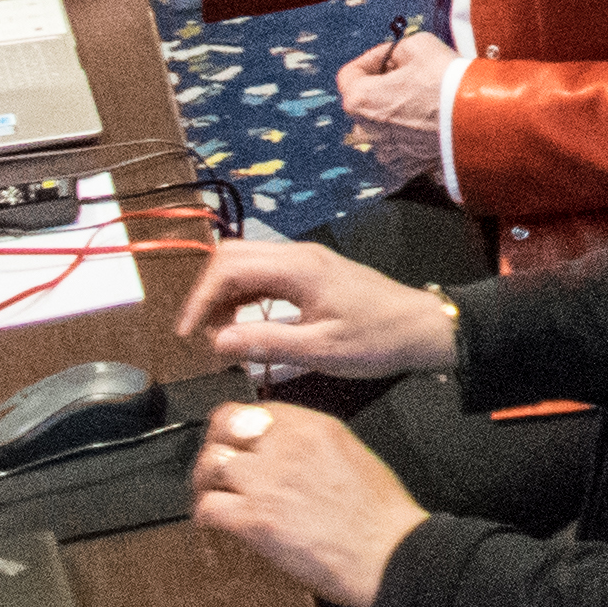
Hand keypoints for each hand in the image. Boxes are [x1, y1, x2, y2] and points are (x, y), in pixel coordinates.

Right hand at [181, 235, 465, 385]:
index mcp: (299, 268)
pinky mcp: (312, 274)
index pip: (229, 267)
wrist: (420, 327)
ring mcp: (306, 262)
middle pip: (233, 257)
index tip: (187, 334)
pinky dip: (244, 297)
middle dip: (207, 293)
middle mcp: (299, 255)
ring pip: (248, 264)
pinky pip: (265, 275)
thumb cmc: (376, 339)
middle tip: (199, 334)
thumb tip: (216, 342)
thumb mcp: (320, 350)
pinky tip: (242, 326)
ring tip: (219, 337)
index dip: (200, 299)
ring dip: (225, 295)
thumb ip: (266, 343)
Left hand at [191, 399, 428, 606]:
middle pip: (224, 427)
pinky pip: (207, 508)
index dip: (239, 425)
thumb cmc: (378, 512)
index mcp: (313, 427)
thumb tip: (285, 453)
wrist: (385, 551)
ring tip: (211, 494)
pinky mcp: (253, 520)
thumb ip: (312, 445)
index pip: (256, 409)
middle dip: (215, 445)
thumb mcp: (352, 454)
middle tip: (215, 465)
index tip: (237, 441)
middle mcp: (285, 446)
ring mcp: (266, 482)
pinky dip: (204, 515)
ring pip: (209, 464)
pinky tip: (214, 522)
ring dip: (205, 481)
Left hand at [334, 26, 451, 174]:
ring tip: (424, 99)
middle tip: (412, 74)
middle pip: (365, 100)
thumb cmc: (445, 80)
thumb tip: (391, 59)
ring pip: (382, 124)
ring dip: (396, 111)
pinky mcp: (405, 164)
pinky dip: (410, 134)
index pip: (349, 73)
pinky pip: (400, 145)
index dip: (371, 59)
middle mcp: (366, 129)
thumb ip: (394, 51)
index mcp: (360, 99)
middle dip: (383, 86)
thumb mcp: (418, 45)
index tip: (392, 56)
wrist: (477, 117)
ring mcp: (385, 150)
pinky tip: (430, 121)